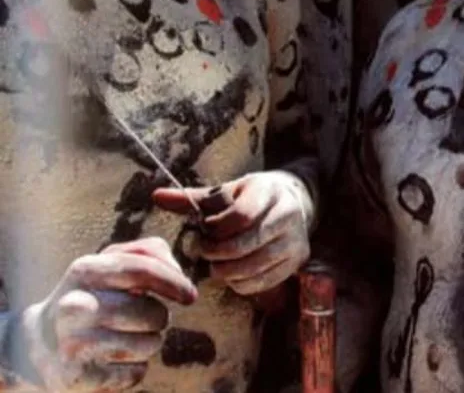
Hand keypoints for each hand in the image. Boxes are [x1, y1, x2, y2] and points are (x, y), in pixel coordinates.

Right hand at [19, 238, 195, 391]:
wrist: (39, 346)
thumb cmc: (93, 295)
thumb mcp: (112, 263)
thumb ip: (150, 253)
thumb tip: (178, 275)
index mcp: (84, 271)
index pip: (141, 269)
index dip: (174, 281)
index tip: (190, 296)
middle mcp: (74, 306)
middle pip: (150, 313)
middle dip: (160, 318)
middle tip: (148, 320)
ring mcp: (72, 343)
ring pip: (147, 345)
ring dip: (150, 343)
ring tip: (129, 338)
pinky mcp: (76, 378)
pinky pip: (135, 374)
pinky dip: (136, 369)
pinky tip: (115, 361)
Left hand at [152, 172, 312, 296]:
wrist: (295, 202)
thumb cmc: (251, 197)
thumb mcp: (226, 192)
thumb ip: (192, 198)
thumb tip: (156, 196)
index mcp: (269, 190)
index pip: (241, 215)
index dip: (216, 229)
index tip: (204, 231)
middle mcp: (289, 214)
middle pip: (247, 244)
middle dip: (217, 253)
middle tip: (203, 252)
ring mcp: (296, 239)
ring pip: (255, 266)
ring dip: (228, 271)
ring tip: (216, 264)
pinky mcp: (298, 260)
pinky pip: (264, 281)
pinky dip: (242, 283)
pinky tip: (234, 273)